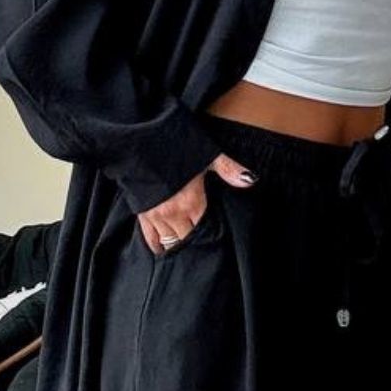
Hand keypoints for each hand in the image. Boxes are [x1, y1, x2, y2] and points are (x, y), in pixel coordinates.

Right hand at [137, 153, 256, 255]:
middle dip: (194, 242)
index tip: (215, 238)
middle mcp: (174, 214)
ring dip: (177, 244)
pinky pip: (149, 238)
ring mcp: (156, 216)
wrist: (140, 141)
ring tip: (184, 247)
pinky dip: (157, 246)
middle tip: (200, 243)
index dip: (211, 235)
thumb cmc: (174, 145)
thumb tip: (250, 180)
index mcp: (192, 202)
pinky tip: (162, 249)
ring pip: (169, 242)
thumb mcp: (206, 154)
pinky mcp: (141, 214)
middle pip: (187, 239)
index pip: (205, 230)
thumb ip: (228, 169)